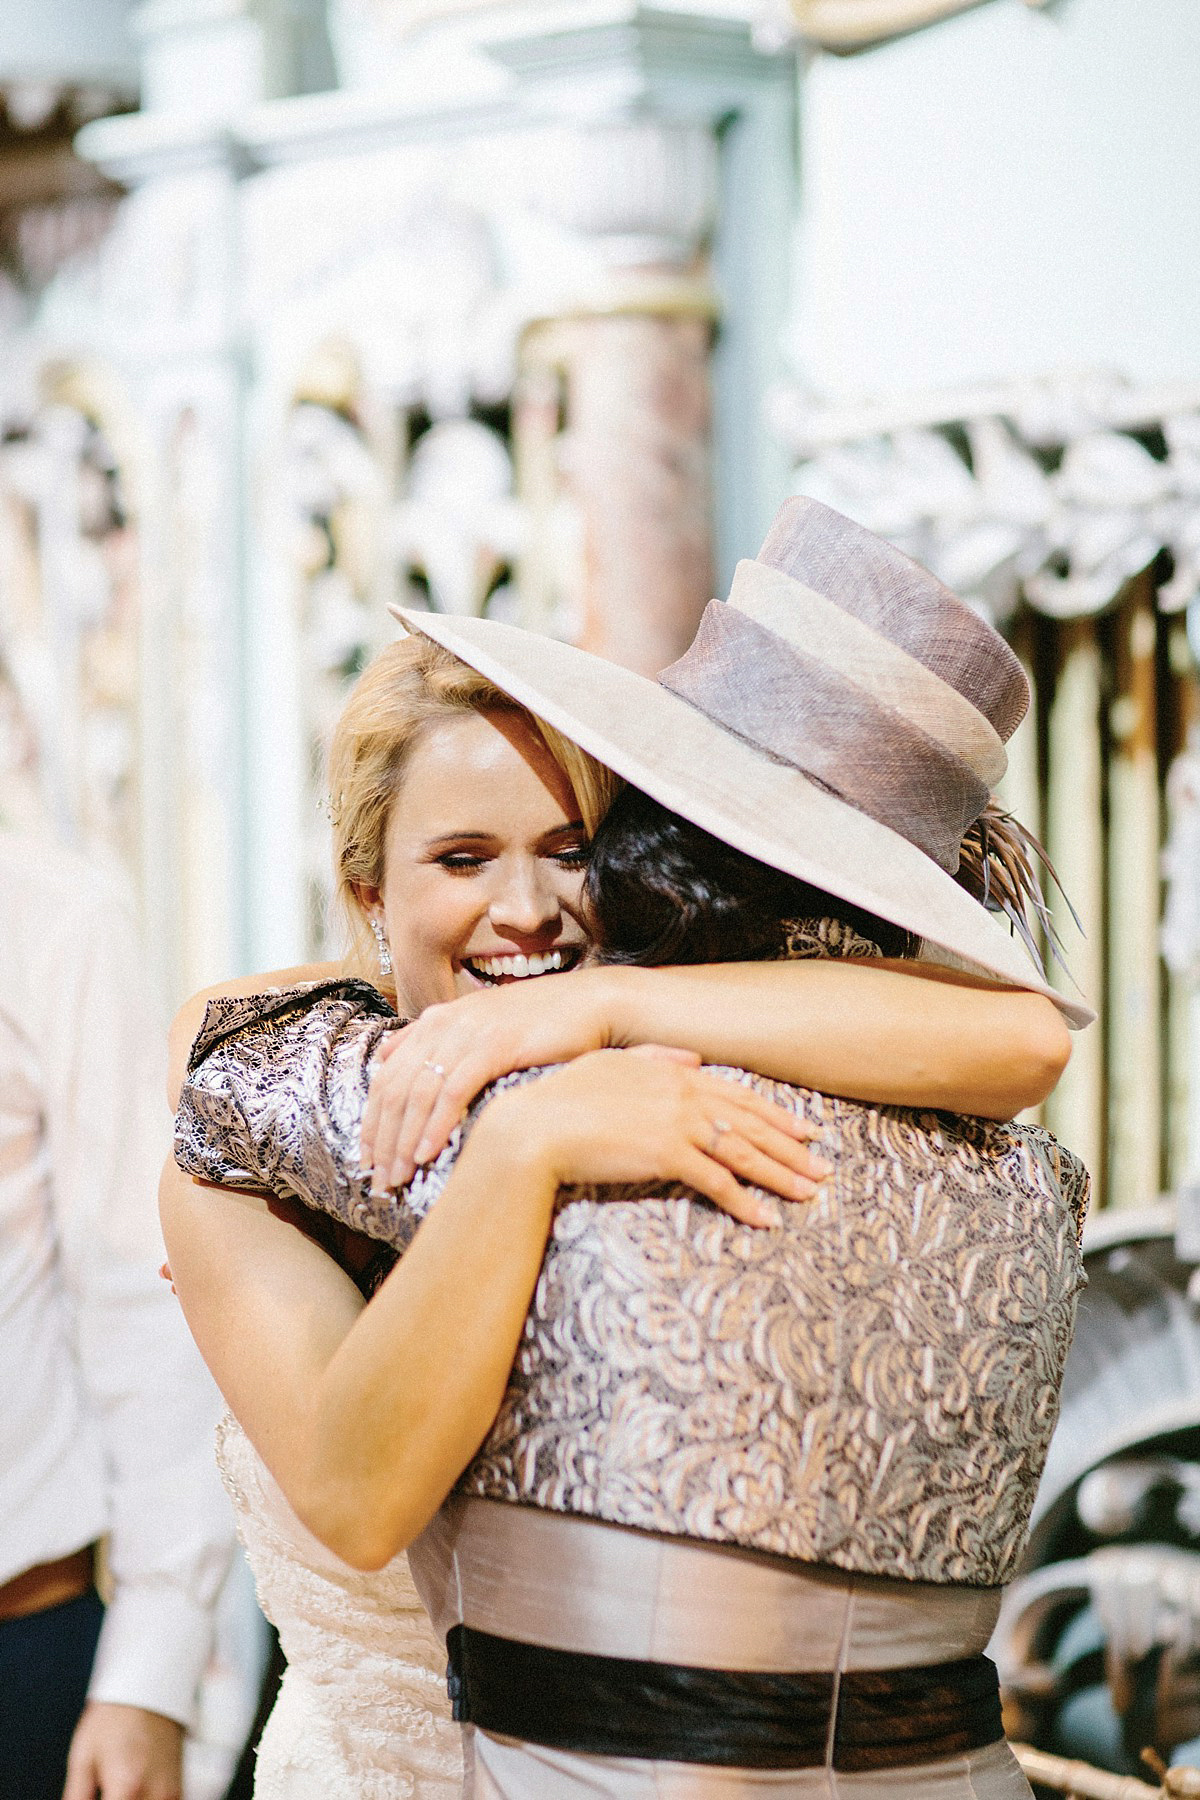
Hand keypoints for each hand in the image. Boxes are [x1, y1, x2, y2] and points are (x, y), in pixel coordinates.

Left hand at [63, 1703, 183, 1799]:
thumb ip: (76, 1798)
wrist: (147, 1689)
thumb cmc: (113, 1720)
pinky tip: (132, 1798)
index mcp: (126, 1787)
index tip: (96, 1799)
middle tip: (104, 1795)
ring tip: (116, 1795)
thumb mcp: (84, 1758)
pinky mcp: (178, 1789)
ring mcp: (170, 1793)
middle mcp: (154, 1794)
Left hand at [362, 968, 616, 1191]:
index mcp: (437, 1020)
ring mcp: (469, 1032)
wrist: (596, 1003)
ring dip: (403, 1141)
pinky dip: (434, 1126)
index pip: (386, 1076)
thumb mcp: (483, 1025)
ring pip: (418, 1094)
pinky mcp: (495, 1044)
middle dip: (381, 1139)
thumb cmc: (544, 1023)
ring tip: (397, 1177)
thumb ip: (440, 1040)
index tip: (369, 1159)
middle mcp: (445, 1023)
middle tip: (379, 1179)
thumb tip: (391, 1055)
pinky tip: (426, 1155)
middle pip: (394, 1088)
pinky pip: (453, 1091)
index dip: (372, 1121)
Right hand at [476, 1046, 831, 1227]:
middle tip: (822, 1167)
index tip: (803, 1130)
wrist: (534, 1127)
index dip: (775, 1115)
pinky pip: (717, 1182)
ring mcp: (677, 1125)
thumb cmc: (562, 1098)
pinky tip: (766, 1219)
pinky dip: (745, 1202)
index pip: (738, 1095)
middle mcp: (683, 1095)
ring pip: (743, 1152)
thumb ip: (656, 1057)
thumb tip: (692, 1058)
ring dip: (781, 1176)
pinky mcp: (667, 1156)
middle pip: (750, 1124)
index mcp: (673, 1072)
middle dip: (791, 1148)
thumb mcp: (610, 1064)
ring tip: (808, 1194)